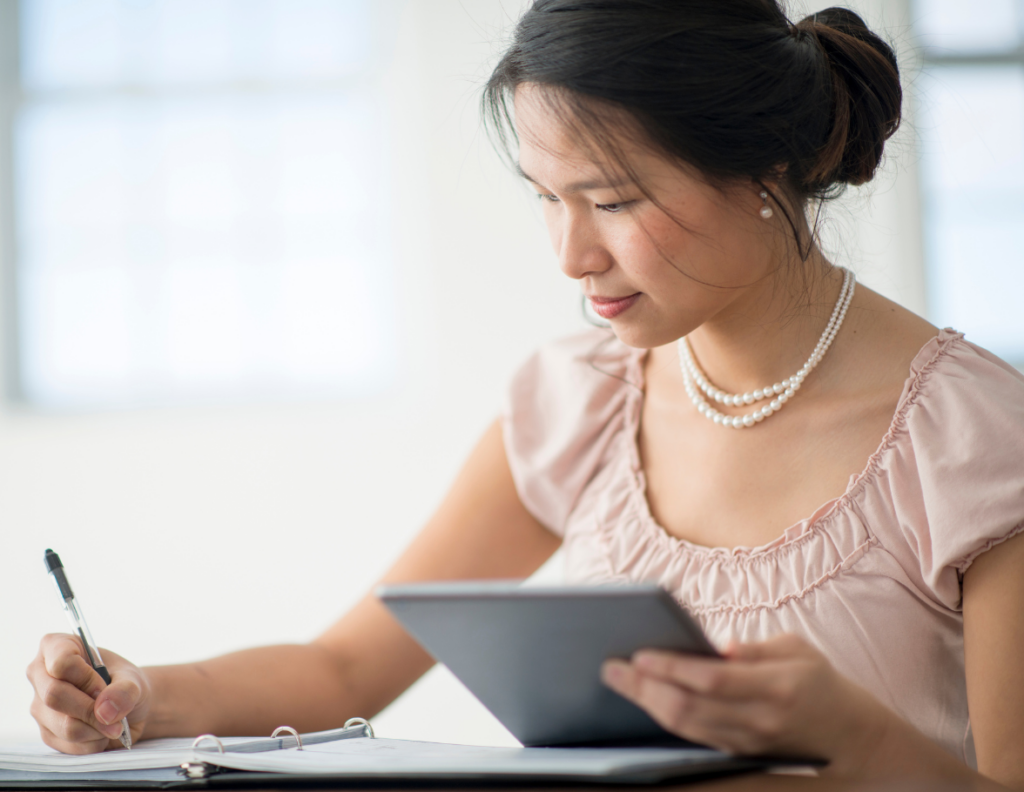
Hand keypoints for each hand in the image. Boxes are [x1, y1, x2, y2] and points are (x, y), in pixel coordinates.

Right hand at [27, 633, 150, 753]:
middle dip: (91, 709)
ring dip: (97, 728)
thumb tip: (105, 711)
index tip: (105, 687)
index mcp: (57, 647)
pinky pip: (68, 744)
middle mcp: (40, 675)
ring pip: (64, 725)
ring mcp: (40, 706)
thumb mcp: (133, 679)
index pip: (61, 662)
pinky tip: (101, 732)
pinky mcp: (46, 733)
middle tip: (116, 715)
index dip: (87, 678)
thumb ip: (125, 690)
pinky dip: (93, 742)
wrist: (126, 708)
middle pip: (55, 695)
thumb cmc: (124, 683)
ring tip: (113, 722)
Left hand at [601, 633, 887, 772]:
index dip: (672, 667)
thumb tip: (716, 647)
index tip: (639, 653)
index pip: (712, 679)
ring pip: (686, 728)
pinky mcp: (738, 752)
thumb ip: (754, 648)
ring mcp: (747, 742)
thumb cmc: (816, 679)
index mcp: (777, 686)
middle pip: (689, 708)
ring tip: (618, 680)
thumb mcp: (796, 648)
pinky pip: (693, 737)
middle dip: (644, 688)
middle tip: (612, 667)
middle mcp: (760, 720)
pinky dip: (664, 718)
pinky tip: (643, 699)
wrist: (848, 734)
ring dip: (646, 705)